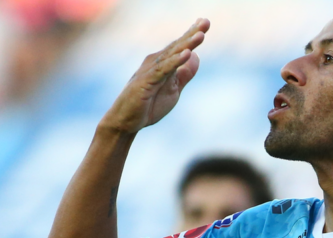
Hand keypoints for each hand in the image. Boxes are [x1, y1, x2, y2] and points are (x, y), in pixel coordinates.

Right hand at [100, 18, 210, 132]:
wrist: (126, 122)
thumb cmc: (148, 105)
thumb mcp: (173, 90)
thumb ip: (184, 74)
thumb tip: (196, 57)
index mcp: (163, 64)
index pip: (179, 47)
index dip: (192, 34)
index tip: (204, 22)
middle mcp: (155, 63)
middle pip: (177, 46)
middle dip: (192, 33)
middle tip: (206, 21)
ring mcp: (150, 71)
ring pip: (172, 55)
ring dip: (187, 45)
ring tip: (201, 35)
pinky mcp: (146, 82)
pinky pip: (163, 70)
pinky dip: (175, 62)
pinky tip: (186, 54)